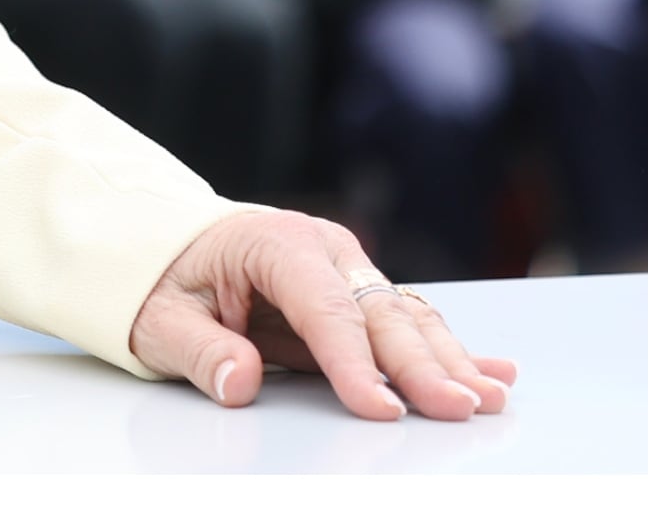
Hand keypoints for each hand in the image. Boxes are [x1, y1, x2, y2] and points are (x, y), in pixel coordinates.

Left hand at [130, 208, 512, 420]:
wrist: (162, 246)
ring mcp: (346, 268)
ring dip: (448, 359)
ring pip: (406, 317)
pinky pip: (408, 322)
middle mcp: (321, 249)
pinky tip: (495, 373)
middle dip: (422, 364)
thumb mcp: (157, 316)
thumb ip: (198, 349)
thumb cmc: (161, 278)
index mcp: (272, 244)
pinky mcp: (358, 292)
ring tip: (488, 397)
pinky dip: (448, 350)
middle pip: (379, 313)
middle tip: (458, 409)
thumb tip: (238, 382)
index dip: (354, 363)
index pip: (323, 309)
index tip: (380, 409)